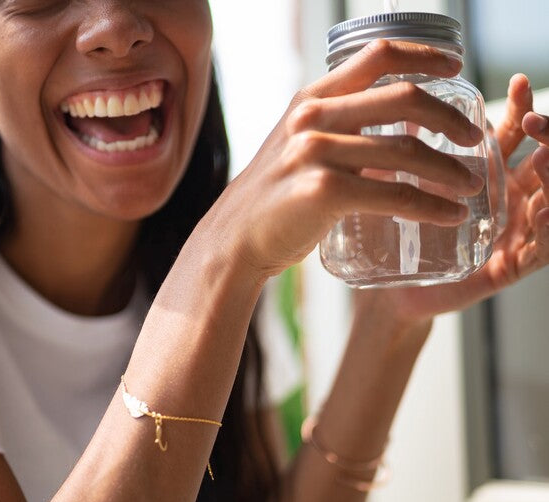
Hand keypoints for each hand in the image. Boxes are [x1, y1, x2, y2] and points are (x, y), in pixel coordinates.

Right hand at [208, 40, 484, 281]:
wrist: (233, 240)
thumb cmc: (271, 200)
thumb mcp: (297, 150)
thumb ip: (337, 136)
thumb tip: (391, 141)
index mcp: (309, 100)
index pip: (378, 56)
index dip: (425, 55)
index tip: (456, 68)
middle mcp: (312, 118)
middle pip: (404, 97)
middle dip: (450, 118)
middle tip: (473, 140)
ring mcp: (315, 152)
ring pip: (405, 149)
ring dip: (449, 169)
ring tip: (470, 185)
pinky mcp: (322, 191)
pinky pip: (393, 194)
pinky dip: (429, 206)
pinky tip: (449, 215)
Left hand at [354, 74, 548, 323]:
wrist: (391, 293)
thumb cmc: (398, 240)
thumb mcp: (404, 190)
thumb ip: (410, 156)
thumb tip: (398, 108)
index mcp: (489, 179)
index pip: (516, 139)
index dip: (521, 110)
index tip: (517, 82)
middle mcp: (508, 203)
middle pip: (545, 164)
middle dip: (548, 139)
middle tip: (534, 122)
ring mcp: (513, 235)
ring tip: (542, 157)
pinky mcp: (509, 268)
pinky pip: (543, 248)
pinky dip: (548, 228)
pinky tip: (542, 209)